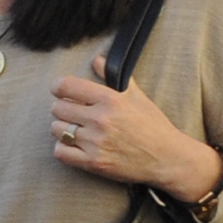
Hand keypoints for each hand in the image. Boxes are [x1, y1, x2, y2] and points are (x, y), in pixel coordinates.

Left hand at [49, 58, 220, 198]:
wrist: (167, 158)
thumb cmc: (153, 125)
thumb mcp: (137, 96)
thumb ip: (112, 77)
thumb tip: (96, 60)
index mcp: (110, 100)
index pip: (66, 86)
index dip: (58, 87)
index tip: (60, 90)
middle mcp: (100, 119)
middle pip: (57, 108)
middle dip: (63, 108)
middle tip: (74, 113)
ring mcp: (95, 142)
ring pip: (56, 129)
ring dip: (62, 129)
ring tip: (76, 130)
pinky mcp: (92, 162)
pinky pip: (60, 152)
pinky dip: (63, 148)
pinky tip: (74, 145)